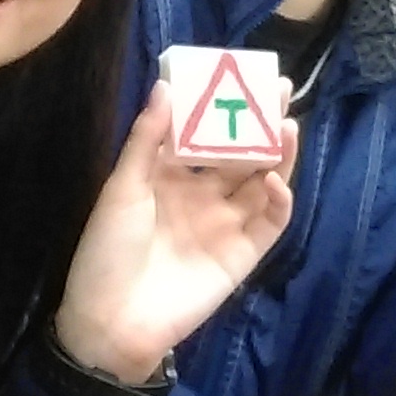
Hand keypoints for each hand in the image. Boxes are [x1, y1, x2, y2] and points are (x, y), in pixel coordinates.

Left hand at [55, 79, 293, 383]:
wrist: (113, 319)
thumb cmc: (108, 249)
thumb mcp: (123, 187)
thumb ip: (148, 138)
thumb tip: (167, 85)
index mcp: (170, 177)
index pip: (206, 134)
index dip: (225, 107)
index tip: (240, 76)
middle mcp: (203, 196)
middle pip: (242, 153)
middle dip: (262, 123)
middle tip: (280, 90)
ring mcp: (226, 225)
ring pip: (263, 183)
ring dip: (278, 156)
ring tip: (288, 125)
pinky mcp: (242, 255)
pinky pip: (269, 224)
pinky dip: (279, 202)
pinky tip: (276, 181)